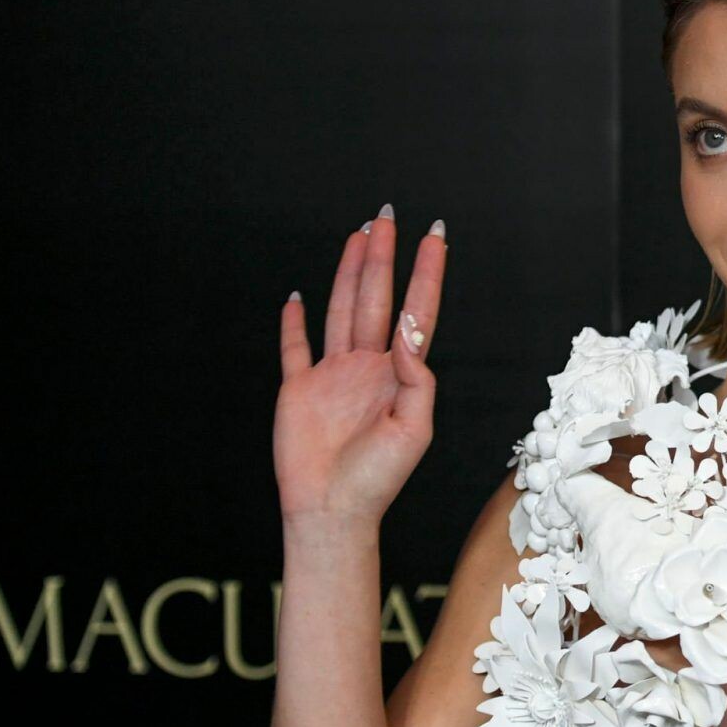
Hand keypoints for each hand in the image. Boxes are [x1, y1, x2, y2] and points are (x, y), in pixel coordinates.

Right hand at [274, 206, 447, 530]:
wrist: (332, 511)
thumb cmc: (379, 479)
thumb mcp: (413, 429)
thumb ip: (416, 379)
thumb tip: (409, 333)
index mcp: (399, 374)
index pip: (417, 310)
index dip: (427, 273)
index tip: (435, 236)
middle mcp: (367, 366)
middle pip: (377, 298)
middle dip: (384, 256)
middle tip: (388, 216)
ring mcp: (332, 375)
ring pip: (341, 309)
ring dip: (349, 273)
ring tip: (358, 237)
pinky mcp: (298, 389)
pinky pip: (294, 347)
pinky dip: (292, 322)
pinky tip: (296, 297)